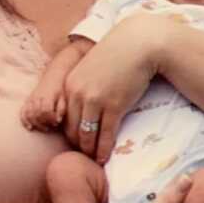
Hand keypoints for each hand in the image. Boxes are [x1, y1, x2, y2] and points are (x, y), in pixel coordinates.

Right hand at [20, 79, 65, 131]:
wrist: (52, 77)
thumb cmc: (59, 89)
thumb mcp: (63, 97)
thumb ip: (61, 109)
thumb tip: (58, 120)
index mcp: (47, 96)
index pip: (46, 111)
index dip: (50, 119)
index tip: (56, 123)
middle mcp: (37, 97)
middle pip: (37, 114)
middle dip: (44, 123)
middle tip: (51, 127)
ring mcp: (31, 99)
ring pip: (29, 114)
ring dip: (36, 123)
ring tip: (44, 128)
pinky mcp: (27, 100)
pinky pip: (22, 111)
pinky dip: (24, 120)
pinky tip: (29, 127)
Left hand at [62, 15, 162, 163]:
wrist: (139, 43)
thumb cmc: (118, 53)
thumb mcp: (92, 67)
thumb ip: (83, 84)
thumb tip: (82, 104)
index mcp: (69, 84)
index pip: (64, 117)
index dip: (70, 133)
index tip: (77, 142)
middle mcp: (78, 94)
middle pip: (72, 130)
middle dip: (78, 145)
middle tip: (85, 155)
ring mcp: (95, 100)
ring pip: (87, 136)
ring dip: (90, 151)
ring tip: (95, 159)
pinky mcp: (114, 106)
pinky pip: (106, 135)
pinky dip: (104, 149)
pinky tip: (105, 157)